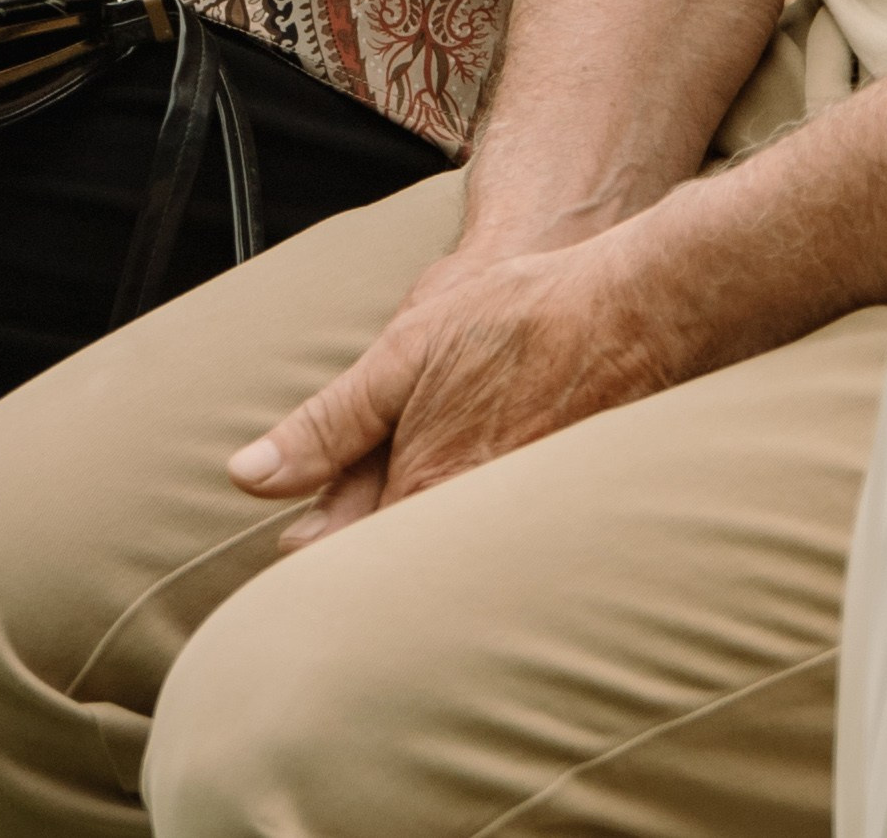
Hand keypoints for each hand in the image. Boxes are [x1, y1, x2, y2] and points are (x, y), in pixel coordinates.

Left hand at [229, 222, 702, 546]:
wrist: (640, 308)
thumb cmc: (523, 317)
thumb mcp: (405, 352)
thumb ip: (327, 424)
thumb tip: (246, 477)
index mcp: (425, 493)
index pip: (345, 569)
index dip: (312, 566)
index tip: (291, 558)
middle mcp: (474, 528)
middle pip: (397, 579)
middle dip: (363, 574)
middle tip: (329, 564)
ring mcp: (523, 530)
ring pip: (448, 569)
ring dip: (418, 562)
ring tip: (396, 553)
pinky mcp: (562, 525)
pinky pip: (500, 553)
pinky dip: (475, 550)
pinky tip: (471, 528)